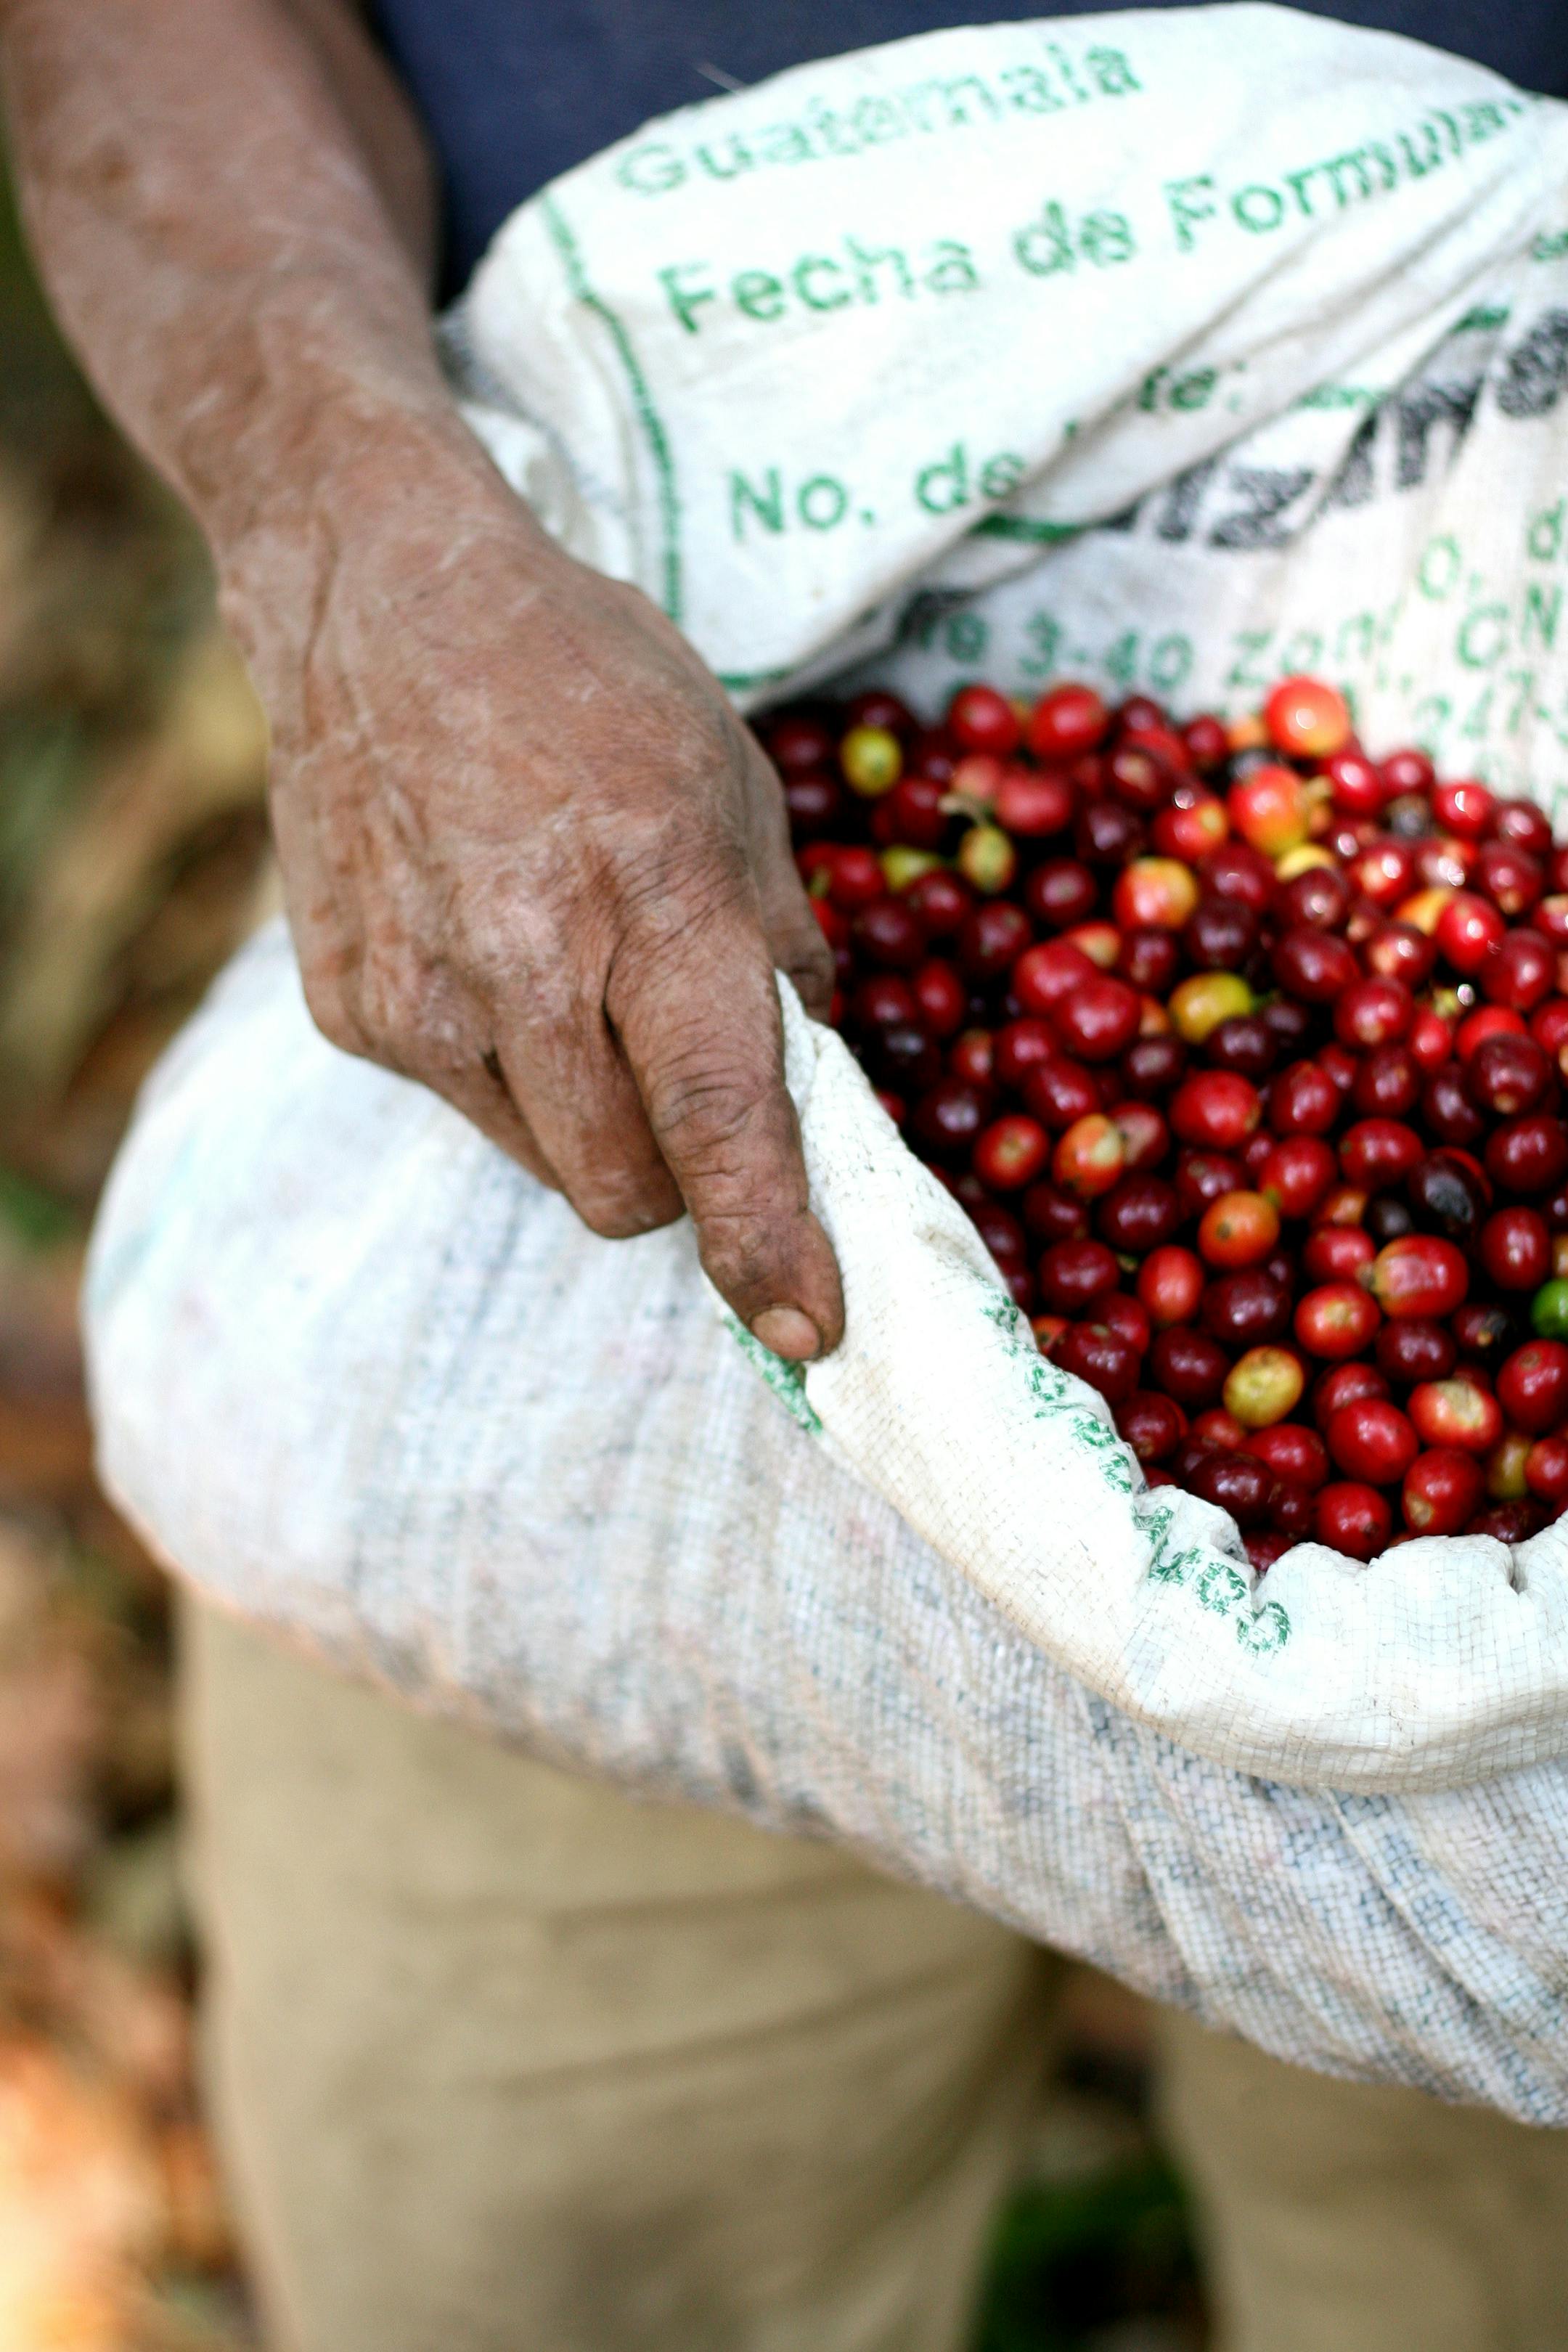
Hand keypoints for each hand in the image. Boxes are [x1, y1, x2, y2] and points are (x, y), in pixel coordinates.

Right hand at [228, 420, 843, 1359]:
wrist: (383, 598)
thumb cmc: (590, 684)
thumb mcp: (734, 789)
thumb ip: (780, 953)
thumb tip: (817, 1087)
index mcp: (652, 897)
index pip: (718, 1119)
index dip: (769, 1241)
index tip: (808, 1329)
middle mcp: (523, 965)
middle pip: (625, 1191)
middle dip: (681, 1173)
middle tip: (684, 1073)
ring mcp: (417, 998)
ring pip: (546, 1164)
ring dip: (592, 1119)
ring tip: (575, 978)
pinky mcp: (348, 1013)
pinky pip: (466, 1107)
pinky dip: (506, 1068)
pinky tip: (491, 952)